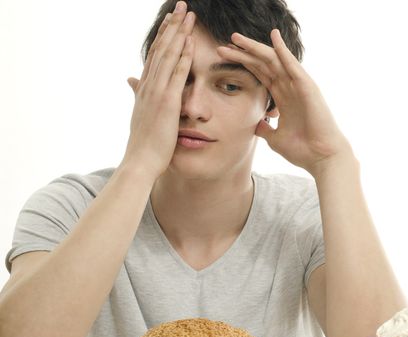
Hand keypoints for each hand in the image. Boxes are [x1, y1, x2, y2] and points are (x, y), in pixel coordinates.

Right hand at [121, 1, 194, 179]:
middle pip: (162, 48)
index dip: (164, 36)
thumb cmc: (145, 145)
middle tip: (181, 6)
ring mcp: (156, 92)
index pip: (156, 55)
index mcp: (145, 88)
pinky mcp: (166, 101)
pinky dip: (182, 56)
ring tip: (188, 14)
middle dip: (172, 26)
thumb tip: (131, 81)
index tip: (171, 20)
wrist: (140, 163)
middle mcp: (149, 85)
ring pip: (168, 55)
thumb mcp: (142, 115)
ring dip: (179, 33)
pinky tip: (190, 41)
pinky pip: (176, 74)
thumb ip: (139, 96)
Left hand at [217, 30, 353, 177]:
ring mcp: (299, 86)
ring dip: (255, 48)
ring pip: (274, 60)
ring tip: (236, 37)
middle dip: (244, 52)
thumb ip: (265, 129)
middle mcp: (290, 88)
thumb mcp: (275, 138)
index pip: (260, 74)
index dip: (244, 63)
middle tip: (226, 42)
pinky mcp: (307, 87)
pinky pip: (292, 65)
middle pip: (264, 63)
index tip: (225, 56)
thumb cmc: (303, 150)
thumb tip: (256, 124)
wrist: (322, 158)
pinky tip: (273, 36)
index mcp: (283, 98)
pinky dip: (283, 50)